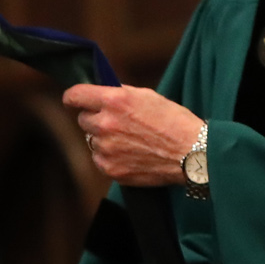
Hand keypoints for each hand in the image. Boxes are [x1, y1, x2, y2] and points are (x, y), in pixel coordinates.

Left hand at [64, 83, 206, 186]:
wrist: (191, 153)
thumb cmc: (173, 121)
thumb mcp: (145, 95)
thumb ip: (118, 94)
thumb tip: (97, 94)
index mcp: (114, 100)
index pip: (75, 96)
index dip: (73, 97)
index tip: (73, 100)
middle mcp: (105, 124)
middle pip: (83, 120)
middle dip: (95, 119)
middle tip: (116, 123)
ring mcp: (107, 149)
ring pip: (92, 141)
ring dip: (103, 139)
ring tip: (129, 140)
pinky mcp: (111, 169)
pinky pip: (100, 160)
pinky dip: (110, 157)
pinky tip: (131, 154)